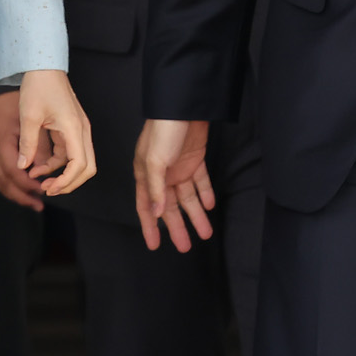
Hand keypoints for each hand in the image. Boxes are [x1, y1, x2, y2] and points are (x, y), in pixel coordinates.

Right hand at [0, 90, 44, 209]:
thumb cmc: (18, 99)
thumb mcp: (32, 120)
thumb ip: (37, 147)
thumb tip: (43, 172)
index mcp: (1, 139)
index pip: (14, 172)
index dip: (30, 185)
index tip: (46, 189)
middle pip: (3, 181)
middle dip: (22, 195)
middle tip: (39, 203)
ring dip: (15, 193)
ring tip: (32, 202)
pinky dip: (8, 184)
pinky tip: (20, 188)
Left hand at [16, 69, 95, 195]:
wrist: (43, 67)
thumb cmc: (38, 86)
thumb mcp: (28, 115)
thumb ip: (28, 143)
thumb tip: (24, 167)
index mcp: (75, 128)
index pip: (80, 165)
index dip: (67, 181)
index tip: (50, 188)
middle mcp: (82, 131)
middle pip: (86, 167)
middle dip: (68, 182)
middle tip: (47, 189)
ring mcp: (78, 129)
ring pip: (77, 161)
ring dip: (60, 173)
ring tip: (38, 179)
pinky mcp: (71, 128)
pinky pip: (68, 151)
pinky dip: (56, 162)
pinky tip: (38, 165)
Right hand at [134, 119, 214, 253]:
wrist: (183, 108)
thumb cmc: (162, 132)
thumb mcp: (155, 160)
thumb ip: (155, 188)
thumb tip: (155, 212)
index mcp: (146, 175)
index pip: (147, 206)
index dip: (150, 226)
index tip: (154, 246)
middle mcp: (161, 175)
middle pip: (169, 207)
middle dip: (176, 227)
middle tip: (185, 247)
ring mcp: (179, 168)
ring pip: (187, 198)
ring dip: (195, 215)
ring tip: (205, 233)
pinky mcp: (194, 160)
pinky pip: (200, 182)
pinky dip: (205, 194)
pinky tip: (209, 205)